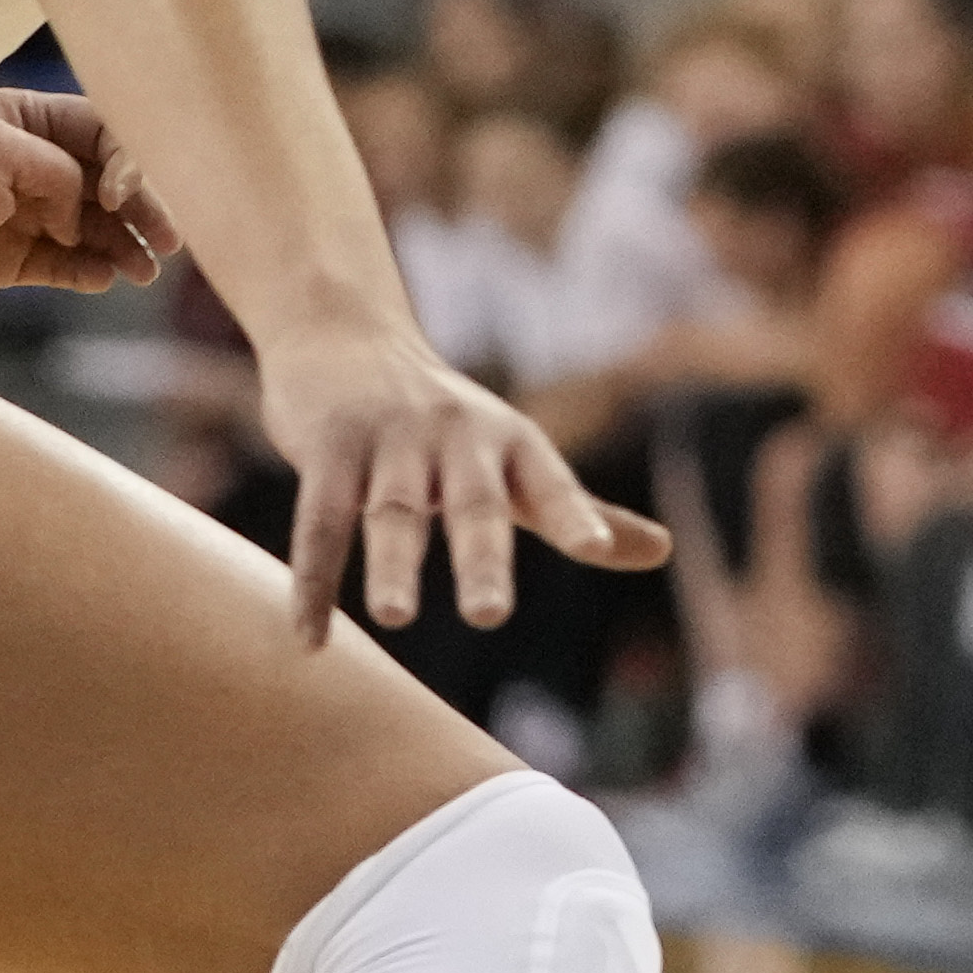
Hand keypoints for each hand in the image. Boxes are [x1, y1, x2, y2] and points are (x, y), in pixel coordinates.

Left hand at [0, 90, 176, 331]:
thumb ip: (62, 173)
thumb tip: (84, 215)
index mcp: (21, 119)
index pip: (101, 130)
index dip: (126, 161)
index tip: (121, 198)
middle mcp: (27, 162)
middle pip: (107, 181)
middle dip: (141, 208)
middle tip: (170, 242)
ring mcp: (20, 213)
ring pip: (94, 226)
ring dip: (124, 244)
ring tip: (142, 272)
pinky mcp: (10, 259)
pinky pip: (67, 264)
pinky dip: (92, 271)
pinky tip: (107, 280)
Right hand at [258, 308, 671, 633]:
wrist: (345, 335)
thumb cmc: (442, 420)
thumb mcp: (516, 456)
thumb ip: (577, 509)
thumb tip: (663, 551)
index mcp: (511, 443)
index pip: (551, 483)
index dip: (576, 514)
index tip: (597, 549)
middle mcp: (456, 438)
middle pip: (472, 504)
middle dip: (481, 558)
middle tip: (491, 614)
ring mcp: (389, 440)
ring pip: (391, 512)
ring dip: (391, 565)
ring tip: (396, 618)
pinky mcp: (328, 445)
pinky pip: (319, 520)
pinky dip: (314, 581)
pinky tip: (309, 636)